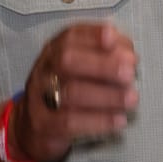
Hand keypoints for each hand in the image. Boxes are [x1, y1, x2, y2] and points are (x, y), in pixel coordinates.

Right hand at [11, 23, 138, 161]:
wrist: (30, 124)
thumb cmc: (68, 88)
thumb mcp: (82, 66)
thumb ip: (106, 55)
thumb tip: (129, 55)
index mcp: (55, 50)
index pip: (70, 37)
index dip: (93, 36)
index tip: (114, 39)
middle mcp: (45, 70)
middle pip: (67, 61)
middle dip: (102, 65)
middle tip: (130, 73)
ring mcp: (40, 97)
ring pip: (71, 93)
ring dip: (107, 95)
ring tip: (132, 99)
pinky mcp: (44, 124)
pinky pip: (70, 121)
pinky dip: (98, 121)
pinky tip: (119, 120)